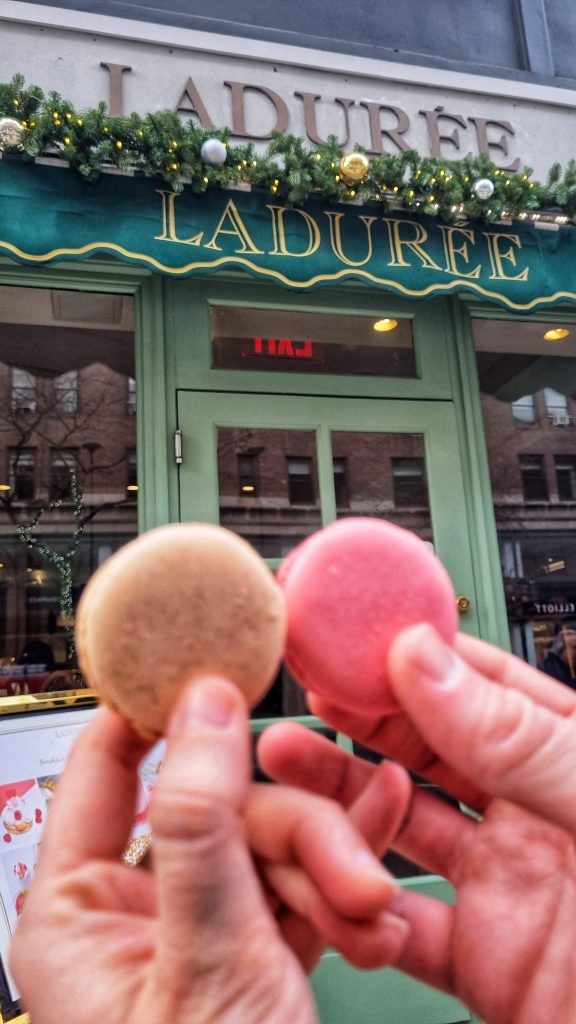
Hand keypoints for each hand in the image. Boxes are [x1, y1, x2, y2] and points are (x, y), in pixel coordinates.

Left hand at [11, 676, 408, 1023]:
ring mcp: (200, 928)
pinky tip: (375, 897)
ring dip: (332, 864)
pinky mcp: (255, 948)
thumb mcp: (205, 960)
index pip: (108, 763)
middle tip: (347, 871)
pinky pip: (300, 881)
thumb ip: (199, 823)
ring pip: (273, 839)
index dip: (160, 707)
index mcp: (77, 909)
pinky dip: (341, 884)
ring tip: (369, 909)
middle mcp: (134, 910)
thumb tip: (202, 705)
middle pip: (219, 802)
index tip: (219, 662)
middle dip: (296, 832)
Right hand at [259, 625, 575, 1023]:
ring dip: (341, 802)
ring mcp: (507, 887)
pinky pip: (401, 926)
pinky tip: (336, 880)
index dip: (415, 656)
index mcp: (574, 761)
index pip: (482, 685)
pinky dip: (359, 907)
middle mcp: (537, 816)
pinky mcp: (486, 962)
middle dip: (362, 720)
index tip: (353, 638)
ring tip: (289, 769)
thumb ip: (519, 741)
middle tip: (307, 697)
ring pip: (401, 830)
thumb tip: (427, 665)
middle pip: (428, 750)